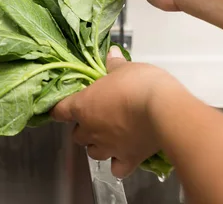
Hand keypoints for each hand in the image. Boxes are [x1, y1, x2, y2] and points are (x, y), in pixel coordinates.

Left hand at [50, 46, 181, 177]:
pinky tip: (124, 156)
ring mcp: (108, 147)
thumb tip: (112, 54)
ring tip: (108, 137)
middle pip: (76, 136)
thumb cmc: (140, 84)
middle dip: (83, 128)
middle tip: (95, 118)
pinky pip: (116, 169)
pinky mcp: (128, 159)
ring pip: (92, 153)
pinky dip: (118, 165)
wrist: (164, 110)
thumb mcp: (125, 68)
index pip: (59, 112)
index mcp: (83, 106)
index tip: (63, 108)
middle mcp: (91, 130)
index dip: (60, 110)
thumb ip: (115, 64)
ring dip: (97, 146)